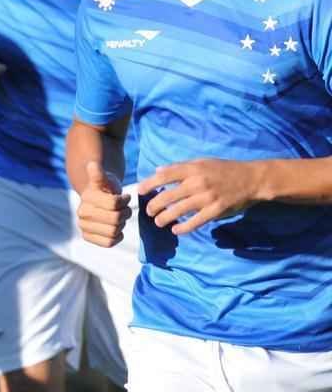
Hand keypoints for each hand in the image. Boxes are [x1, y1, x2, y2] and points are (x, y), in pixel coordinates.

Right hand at [77, 161, 130, 246]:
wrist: (97, 199)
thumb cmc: (105, 188)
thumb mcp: (105, 179)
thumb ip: (99, 174)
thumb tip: (92, 164)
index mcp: (86, 198)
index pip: (114, 204)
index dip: (124, 201)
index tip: (125, 197)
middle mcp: (81, 213)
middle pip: (115, 219)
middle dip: (125, 213)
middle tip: (125, 209)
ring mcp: (83, 226)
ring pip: (114, 231)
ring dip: (122, 224)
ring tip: (121, 217)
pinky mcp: (88, 237)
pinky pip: (109, 243)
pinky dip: (117, 236)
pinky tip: (117, 228)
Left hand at [139, 159, 262, 234]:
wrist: (251, 179)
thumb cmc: (224, 169)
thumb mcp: (201, 162)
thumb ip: (179, 167)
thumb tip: (158, 171)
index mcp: (192, 169)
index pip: (164, 176)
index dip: (149, 183)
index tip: (140, 191)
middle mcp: (197, 183)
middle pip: (168, 196)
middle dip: (154, 205)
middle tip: (148, 211)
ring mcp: (206, 198)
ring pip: (179, 210)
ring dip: (165, 218)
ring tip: (158, 222)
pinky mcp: (216, 211)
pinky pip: (195, 222)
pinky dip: (184, 228)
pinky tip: (176, 230)